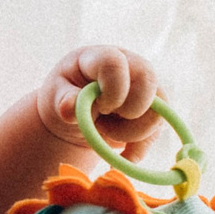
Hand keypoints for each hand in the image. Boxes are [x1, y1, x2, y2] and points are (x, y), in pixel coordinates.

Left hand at [37, 45, 160, 151]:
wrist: (76, 113)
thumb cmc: (65, 96)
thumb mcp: (57, 96)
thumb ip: (64, 100)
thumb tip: (69, 109)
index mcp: (101, 56)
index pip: (115, 63)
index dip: (112, 89)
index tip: (100, 107)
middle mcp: (130, 66)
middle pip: (148, 82)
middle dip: (128, 111)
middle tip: (103, 120)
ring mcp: (146, 87)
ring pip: (158, 112)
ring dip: (130, 133)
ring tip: (105, 130)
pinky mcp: (155, 110)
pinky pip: (157, 133)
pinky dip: (138, 150)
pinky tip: (123, 156)